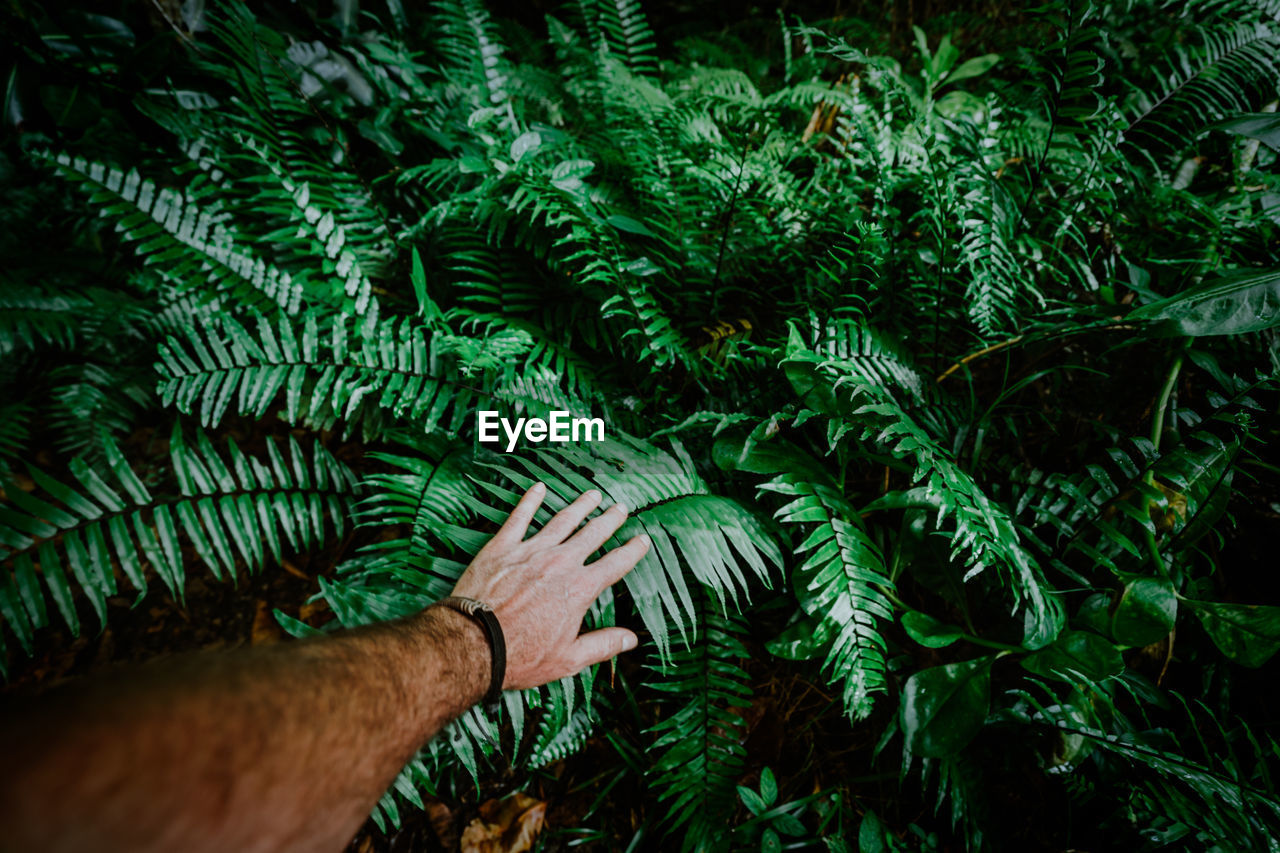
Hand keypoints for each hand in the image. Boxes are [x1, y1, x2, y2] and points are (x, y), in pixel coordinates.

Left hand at [449, 483, 648, 690]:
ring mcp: (531, 551)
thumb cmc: (520, 656)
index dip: (632, 551)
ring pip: (562, 521)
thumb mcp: (569, 659)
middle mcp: (560, 563)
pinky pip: (520, 518)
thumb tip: (630, 639)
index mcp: (580, 589)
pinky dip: (530, 501)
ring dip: (579, 506)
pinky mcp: (503, 547)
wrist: (475, 643)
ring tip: (592, 495)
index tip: (642, 540)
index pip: (615, 564)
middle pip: (592, 535)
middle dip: (609, 520)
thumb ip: (603, 645)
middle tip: (621, 507)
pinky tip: (538, 488)